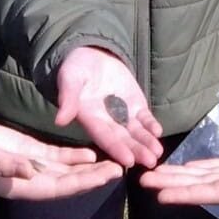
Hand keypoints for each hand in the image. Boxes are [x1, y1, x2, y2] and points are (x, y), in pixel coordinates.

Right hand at [0, 118, 121, 199]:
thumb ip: (6, 165)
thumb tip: (31, 171)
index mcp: (22, 187)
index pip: (59, 188)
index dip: (83, 183)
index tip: (106, 177)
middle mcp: (31, 180)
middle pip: (69, 181)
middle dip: (94, 177)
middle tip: (121, 169)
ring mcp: (32, 166)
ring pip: (67, 170)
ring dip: (90, 168)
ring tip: (115, 163)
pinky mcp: (30, 151)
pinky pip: (57, 157)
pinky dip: (74, 157)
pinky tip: (93, 154)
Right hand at [54, 46, 163, 168]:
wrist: (92, 56)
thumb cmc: (76, 68)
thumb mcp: (69, 79)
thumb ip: (68, 99)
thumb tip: (60, 121)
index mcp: (90, 119)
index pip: (104, 137)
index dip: (116, 148)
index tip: (128, 161)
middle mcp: (107, 122)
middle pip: (123, 139)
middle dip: (136, 151)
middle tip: (150, 162)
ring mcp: (123, 115)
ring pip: (136, 132)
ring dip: (147, 143)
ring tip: (157, 153)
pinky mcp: (135, 106)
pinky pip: (145, 118)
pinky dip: (151, 125)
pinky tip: (158, 132)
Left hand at [140, 130, 218, 216]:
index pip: (209, 192)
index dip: (183, 193)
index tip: (158, 194)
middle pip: (201, 185)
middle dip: (173, 184)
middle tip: (143, 181)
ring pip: (208, 176)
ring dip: (182, 176)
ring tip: (157, 174)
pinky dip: (203, 166)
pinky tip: (189, 167)